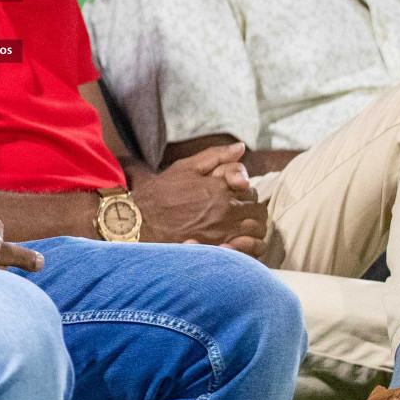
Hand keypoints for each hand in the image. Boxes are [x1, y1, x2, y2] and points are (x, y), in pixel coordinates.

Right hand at [134, 144, 268, 256]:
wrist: (141, 221)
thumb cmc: (162, 192)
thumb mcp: (186, 167)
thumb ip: (216, 156)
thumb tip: (241, 147)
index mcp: (220, 189)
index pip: (251, 191)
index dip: (245, 192)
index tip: (235, 195)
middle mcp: (226, 211)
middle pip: (258, 212)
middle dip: (252, 210)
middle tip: (239, 212)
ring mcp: (223, 233)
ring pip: (257, 231)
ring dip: (253, 228)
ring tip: (240, 227)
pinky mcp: (217, 251)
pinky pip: (248, 250)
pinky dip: (250, 246)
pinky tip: (239, 243)